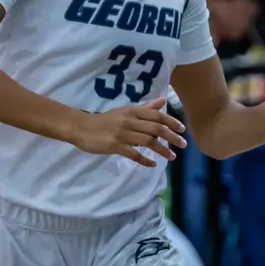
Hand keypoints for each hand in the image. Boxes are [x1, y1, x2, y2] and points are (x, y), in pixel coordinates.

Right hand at [71, 97, 186, 166]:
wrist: (81, 127)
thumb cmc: (105, 120)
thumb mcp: (125, 111)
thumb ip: (145, 108)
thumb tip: (163, 101)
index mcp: (133, 111)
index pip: (157, 115)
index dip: (171, 121)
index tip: (182, 129)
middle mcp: (130, 121)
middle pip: (156, 128)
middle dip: (172, 137)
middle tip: (183, 145)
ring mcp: (122, 134)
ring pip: (148, 141)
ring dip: (162, 150)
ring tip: (172, 157)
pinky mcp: (115, 146)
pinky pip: (134, 154)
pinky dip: (145, 160)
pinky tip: (153, 164)